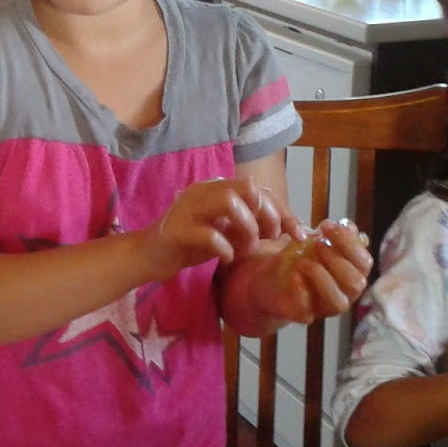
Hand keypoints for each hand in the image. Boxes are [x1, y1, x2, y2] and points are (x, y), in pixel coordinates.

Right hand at [143, 177, 284, 280]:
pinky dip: (225, 247)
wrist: (149, 255)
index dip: (284, 211)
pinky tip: (227, 258)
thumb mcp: (227, 232)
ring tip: (247, 248)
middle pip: (249, 189)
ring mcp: (188, 208)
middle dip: (269, 215)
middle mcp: (204, 191)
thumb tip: (289, 226)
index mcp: (218, 188)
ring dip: (248, 228)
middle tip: (269, 240)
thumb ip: (252, 224)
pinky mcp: (176, 230)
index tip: (298, 235)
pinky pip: (208, 234)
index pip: (260, 190)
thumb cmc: (190, 244)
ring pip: (230, 202)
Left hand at [253, 219, 373, 324]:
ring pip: (339, 302)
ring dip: (324, 277)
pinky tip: (295, 274)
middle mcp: (344, 293)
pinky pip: (308, 310)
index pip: (364, 262)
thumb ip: (331, 235)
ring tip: (304, 261)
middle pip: (357, 282)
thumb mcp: (312, 240)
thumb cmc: (295, 257)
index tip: (327, 225)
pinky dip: (303, 290)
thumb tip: (349, 227)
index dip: (349, 243)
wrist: (264, 277)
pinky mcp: (304, 315)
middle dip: (338, 259)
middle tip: (317, 243)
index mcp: (351, 273)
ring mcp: (326, 307)